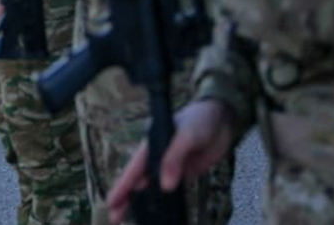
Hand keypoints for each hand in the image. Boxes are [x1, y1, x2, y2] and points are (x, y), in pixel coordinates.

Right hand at [106, 100, 236, 223]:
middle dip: (125, 199)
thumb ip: (174, 159)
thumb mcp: (185, 135)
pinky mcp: (184, 174)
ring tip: (131, 219)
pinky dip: (164, 202)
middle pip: (138, 181)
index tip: (111, 202)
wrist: (222, 119)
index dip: (122, 186)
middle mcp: (156, 157)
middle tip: (114, 217)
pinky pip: (171, 191)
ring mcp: (170, 167)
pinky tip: (160, 212)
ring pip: (152, 188)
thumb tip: (165, 186)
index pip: (133, 169)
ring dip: (143, 203)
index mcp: (150, 145)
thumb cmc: (199, 120)